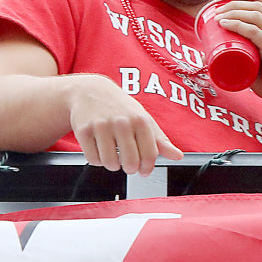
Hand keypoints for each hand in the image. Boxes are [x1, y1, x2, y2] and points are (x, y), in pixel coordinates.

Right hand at [67, 76, 181, 175]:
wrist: (90, 91)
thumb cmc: (120, 108)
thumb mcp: (142, 119)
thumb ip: (160, 140)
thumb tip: (178, 156)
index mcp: (140, 120)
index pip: (150, 154)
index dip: (147, 168)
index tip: (143, 171)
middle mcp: (121, 122)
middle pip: (130, 163)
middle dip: (130, 168)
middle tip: (127, 163)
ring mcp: (101, 126)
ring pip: (110, 163)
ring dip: (112, 165)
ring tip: (112, 153)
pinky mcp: (83, 130)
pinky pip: (93, 159)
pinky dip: (97, 160)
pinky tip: (99, 149)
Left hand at [212, 0, 261, 114]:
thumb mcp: (258, 62)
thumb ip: (242, 55)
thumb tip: (208, 55)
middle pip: (258, 6)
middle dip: (235, 4)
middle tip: (218, 10)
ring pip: (255, 15)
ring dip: (234, 12)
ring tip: (218, 17)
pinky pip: (254, 31)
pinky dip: (238, 25)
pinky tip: (225, 23)